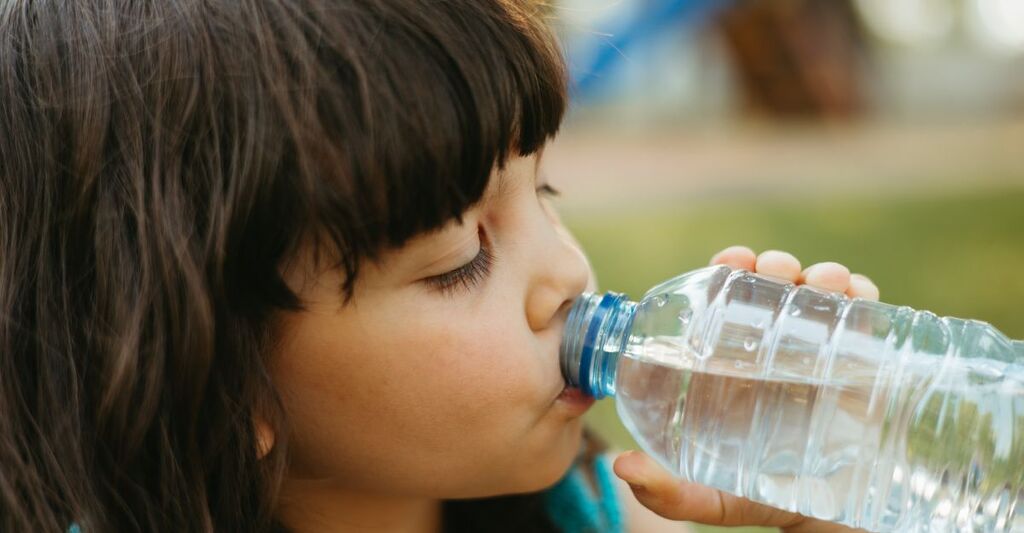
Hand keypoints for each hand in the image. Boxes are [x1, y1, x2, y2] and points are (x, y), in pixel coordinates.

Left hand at [613, 246, 878, 532]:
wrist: (846, 523)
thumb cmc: (775, 504)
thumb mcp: (720, 501)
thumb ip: (673, 493)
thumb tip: (622, 466)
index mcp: (738, 369)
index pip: (727, 304)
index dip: (727, 274)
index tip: (732, 262)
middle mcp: (779, 355)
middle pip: (774, 291)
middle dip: (776, 266)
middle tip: (778, 271)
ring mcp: (825, 356)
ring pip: (821, 296)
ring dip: (821, 275)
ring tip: (823, 284)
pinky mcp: (870, 364)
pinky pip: (868, 317)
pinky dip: (863, 294)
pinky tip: (858, 294)